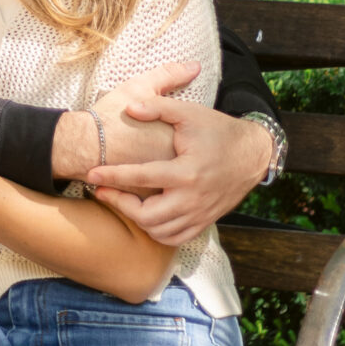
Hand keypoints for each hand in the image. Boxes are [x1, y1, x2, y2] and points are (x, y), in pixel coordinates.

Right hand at [51, 60, 200, 179]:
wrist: (81, 147)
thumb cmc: (108, 118)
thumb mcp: (140, 87)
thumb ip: (169, 76)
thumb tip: (195, 65)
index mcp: (177, 138)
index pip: (194, 137)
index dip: (181, 131)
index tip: (163, 126)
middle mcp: (174, 165)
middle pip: (186, 160)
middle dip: (176, 153)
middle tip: (152, 142)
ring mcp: (160, 184)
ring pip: (174, 182)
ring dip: (165, 174)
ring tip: (147, 159)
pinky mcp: (144, 197)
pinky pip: (157, 194)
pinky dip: (151, 187)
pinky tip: (138, 176)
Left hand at [92, 107, 271, 246]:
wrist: (252, 154)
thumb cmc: (218, 131)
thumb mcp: (189, 113)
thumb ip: (158, 108)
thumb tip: (129, 107)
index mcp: (186, 172)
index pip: (142, 178)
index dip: (113, 177)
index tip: (91, 175)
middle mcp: (192, 198)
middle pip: (146, 216)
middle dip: (120, 204)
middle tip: (104, 191)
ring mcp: (200, 214)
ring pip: (159, 231)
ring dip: (136, 219)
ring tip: (122, 201)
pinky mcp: (205, 221)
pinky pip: (174, 238)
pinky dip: (156, 231)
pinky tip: (145, 215)